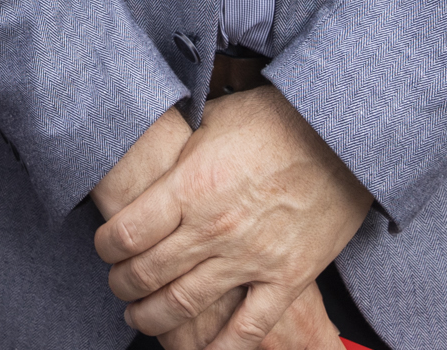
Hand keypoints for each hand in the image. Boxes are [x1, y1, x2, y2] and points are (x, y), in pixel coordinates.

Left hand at [96, 84, 372, 344]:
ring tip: (141, 318)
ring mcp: (251, 257)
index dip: (105, 247)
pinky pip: (249, 327)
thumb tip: (142, 149)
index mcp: (188, 187)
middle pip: (147, 273)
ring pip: (185, 304)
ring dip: (153, 317)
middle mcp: (213, 228)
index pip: (125, 233)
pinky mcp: (288, 277)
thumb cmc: (274, 119)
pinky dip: (221, 348)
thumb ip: (176, 148)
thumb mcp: (211, 120)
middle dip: (123, 285)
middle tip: (119, 286)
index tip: (104, 248)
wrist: (342, 135)